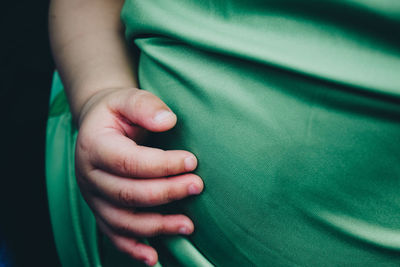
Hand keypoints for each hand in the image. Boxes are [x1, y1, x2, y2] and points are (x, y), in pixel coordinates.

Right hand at [75, 87, 202, 265]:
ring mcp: (93, 198)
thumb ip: (146, 106)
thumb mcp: (127, 98)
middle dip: (166, 193)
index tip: (192, 160)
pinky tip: (154, 257)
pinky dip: (133, 249)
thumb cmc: (117, 111)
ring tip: (189, 225)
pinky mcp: (100, 211)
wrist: (98, 126)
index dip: (161, 165)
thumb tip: (168, 121)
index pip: (129, 162)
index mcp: (94, 146)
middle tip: (198, 186)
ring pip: (123, 221)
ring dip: (157, 226)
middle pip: (128, 194)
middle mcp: (89, 176)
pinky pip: (113, 235)